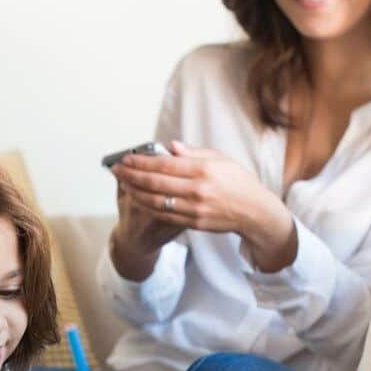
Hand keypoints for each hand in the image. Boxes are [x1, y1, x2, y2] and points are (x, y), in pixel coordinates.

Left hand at [111, 141, 297, 271]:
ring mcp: (194, 208)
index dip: (141, 161)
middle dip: (131, 175)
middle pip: (154, 182)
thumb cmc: (238, 181)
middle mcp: (197, 189)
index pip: (163, 164)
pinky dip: (147, 206)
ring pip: (155, 201)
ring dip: (134, 192)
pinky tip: (137, 199)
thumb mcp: (221, 159)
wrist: (255, 211)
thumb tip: (170, 147)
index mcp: (203, 169)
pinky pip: (164, 215)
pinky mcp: (193, 222)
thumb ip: (194, 153)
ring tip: (122, 183)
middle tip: (116, 170)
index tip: (126, 158)